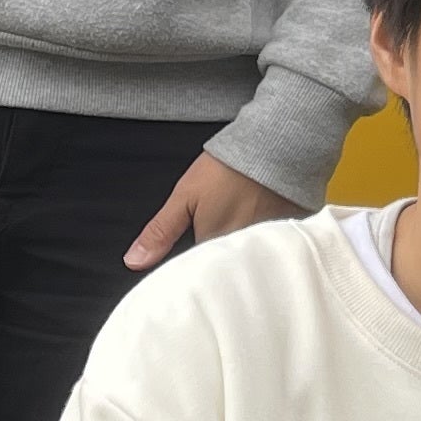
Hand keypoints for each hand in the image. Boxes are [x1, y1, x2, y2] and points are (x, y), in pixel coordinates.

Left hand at [126, 151, 304, 269]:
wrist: (274, 146)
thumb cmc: (227, 169)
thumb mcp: (184, 196)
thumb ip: (160, 232)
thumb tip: (134, 261)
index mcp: (214, 246)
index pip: (198, 274)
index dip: (191, 271)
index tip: (187, 269)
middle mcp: (242, 253)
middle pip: (224, 273)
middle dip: (215, 267)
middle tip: (214, 246)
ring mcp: (267, 246)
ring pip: (247, 264)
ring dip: (240, 260)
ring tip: (238, 238)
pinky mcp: (286, 239)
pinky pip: (271, 255)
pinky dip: (264, 250)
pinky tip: (261, 238)